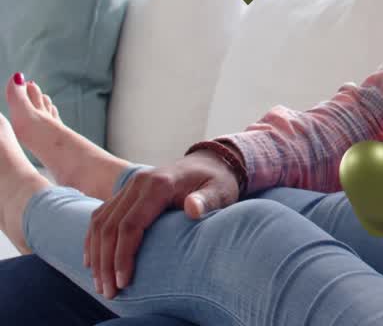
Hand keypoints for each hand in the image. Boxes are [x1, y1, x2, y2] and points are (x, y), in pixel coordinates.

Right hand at [85, 150, 239, 298]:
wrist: (210, 162)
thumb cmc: (217, 181)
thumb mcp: (219, 190)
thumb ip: (206, 200)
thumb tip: (192, 209)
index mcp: (159, 184)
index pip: (130, 225)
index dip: (123, 256)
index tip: (124, 281)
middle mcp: (138, 183)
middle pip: (110, 227)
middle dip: (106, 263)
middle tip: (109, 292)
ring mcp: (129, 187)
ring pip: (100, 223)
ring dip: (96, 256)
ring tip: (101, 284)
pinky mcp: (125, 193)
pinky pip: (100, 216)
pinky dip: (93, 240)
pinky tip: (92, 262)